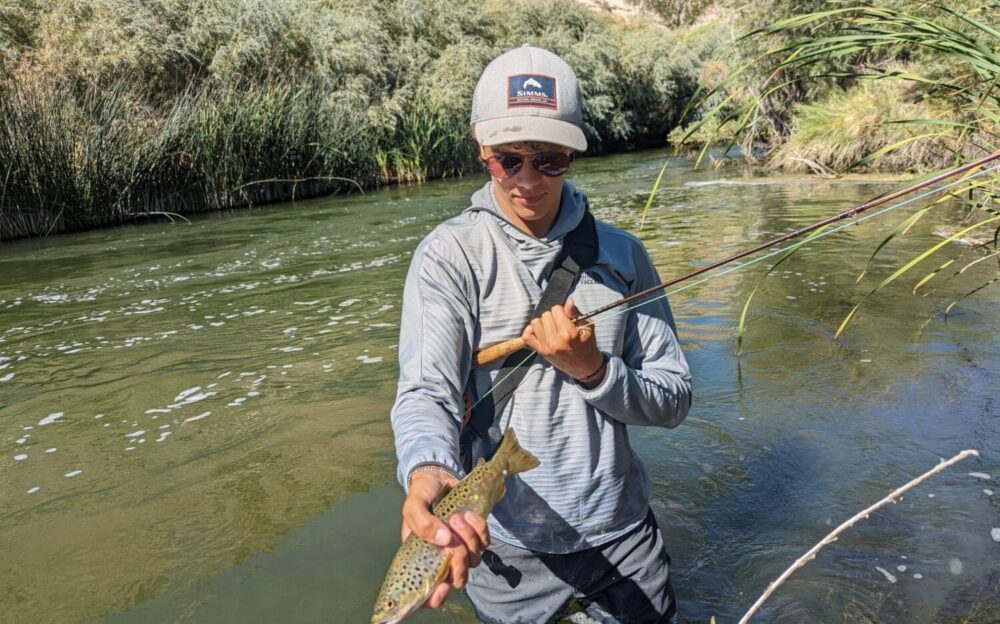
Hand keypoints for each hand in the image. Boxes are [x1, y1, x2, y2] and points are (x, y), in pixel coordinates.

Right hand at [402, 469, 490, 608]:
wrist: (438, 477)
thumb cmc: (421, 495)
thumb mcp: (413, 506)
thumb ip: (422, 523)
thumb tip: (444, 541)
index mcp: (423, 559)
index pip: (430, 592)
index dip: (436, 597)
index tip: (442, 585)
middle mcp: (443, 558)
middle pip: (458, 578)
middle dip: (459, 562)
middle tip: (452, 538)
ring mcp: (461, 547)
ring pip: (474, 559)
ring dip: (468, 538)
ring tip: (457, 516)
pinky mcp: (475, 535)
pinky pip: (485, 541)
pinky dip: (480, 529)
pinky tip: (469, 514)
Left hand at [521, 298, 605, 386]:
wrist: (584, 367)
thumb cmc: (588, 345)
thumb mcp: (587, 327)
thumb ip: (575, 314)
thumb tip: (568, 301)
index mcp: (569, 333)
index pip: (556, 310)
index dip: (561, 311)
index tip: (566, 317)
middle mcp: (555, 340)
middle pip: (545, 315)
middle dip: (553, 316)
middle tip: (560, 324)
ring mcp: (546, 347)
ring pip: (535, 323)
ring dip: (543, 322)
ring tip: (551, 328)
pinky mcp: (540, 352)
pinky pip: (527, 336)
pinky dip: (531, 331)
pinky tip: (540, 331)